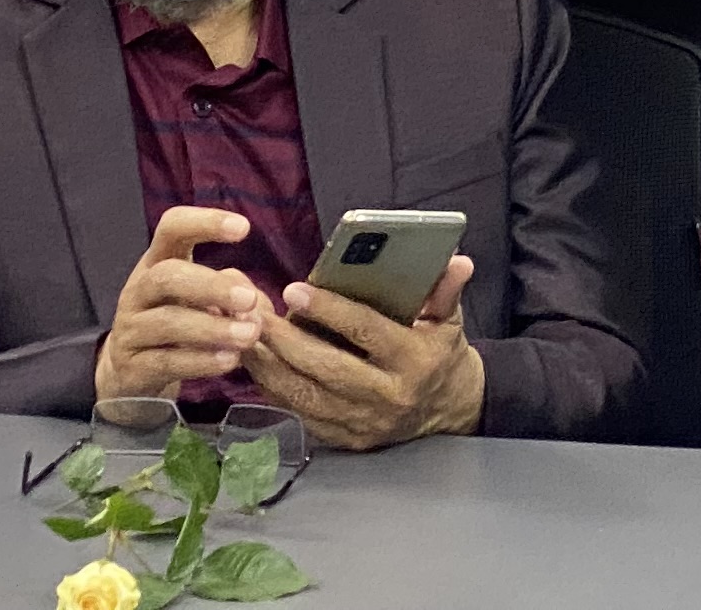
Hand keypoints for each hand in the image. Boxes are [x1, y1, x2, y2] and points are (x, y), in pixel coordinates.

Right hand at [95, 204, 272, 403]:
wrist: (134, 370)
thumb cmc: (179, 320)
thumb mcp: (202, 298)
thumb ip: (232, 291)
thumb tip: (254, 302)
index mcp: (158, 261)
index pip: (172, 227)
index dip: (205, 222)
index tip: (244, 228)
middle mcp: (138, 289)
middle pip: (167, 276)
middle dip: (211, 286)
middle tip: (249, 300)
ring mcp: (130, 328)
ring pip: (168, 322)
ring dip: (213, 328)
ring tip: (249, 335)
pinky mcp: (132, 366)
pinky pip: (166, 361)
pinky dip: (201, 361)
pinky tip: (230, 361)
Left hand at [249, 257, 485, 451]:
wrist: (448, 410)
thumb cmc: (440, 352)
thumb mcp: (448, 319)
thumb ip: (446, 290)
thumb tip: (457, 260)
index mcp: (413, 361)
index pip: (366, 332)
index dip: (329, 310)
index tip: (294, 289)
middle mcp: (386, 396)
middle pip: (326, 367)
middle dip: (285, 340)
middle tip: (253, 312)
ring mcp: (363, 423)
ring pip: (306, 395)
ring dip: (269, 365)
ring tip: (243, 333)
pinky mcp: (345, 439)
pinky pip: (301, 414)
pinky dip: (273, 389)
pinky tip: (254, 363)